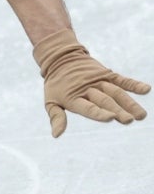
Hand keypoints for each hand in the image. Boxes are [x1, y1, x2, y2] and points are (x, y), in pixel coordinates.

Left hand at [33, 28, 149, 137]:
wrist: (60, 58)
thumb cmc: (56, 85)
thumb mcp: (50, 100)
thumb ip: (57, 117)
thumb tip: (56, 135)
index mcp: (73, 97)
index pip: (87, 106)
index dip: (98, 112)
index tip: (110, 117)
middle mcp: (87, 88)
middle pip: (104, 100)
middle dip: (117, 110)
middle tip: (128, 120)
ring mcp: (98, 80)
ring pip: (116, 92)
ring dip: (129, 103)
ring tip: (141, 115)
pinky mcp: (107, 74)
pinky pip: (121, 80)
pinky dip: (133, 84)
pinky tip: (146, 89)